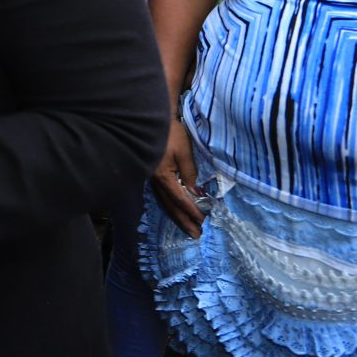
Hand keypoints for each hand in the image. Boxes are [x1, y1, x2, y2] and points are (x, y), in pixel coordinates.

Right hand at [150, 119, 204, 237]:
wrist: (152, 121)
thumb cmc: (170, 134)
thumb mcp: (183, 152)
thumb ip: (189, 173)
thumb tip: (196, 192)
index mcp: (163, 177)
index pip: (180, 199)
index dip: (193, 211)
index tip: (204, 221)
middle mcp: (155, 182)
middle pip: (171, 206)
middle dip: (184, 221)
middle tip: (196, 235)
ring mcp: (152, 180)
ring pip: (166, 203)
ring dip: (178, 217)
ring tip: (189, 228)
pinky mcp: (153, 176)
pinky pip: (163, 196)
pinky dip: (172, 207)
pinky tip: (176, 211)